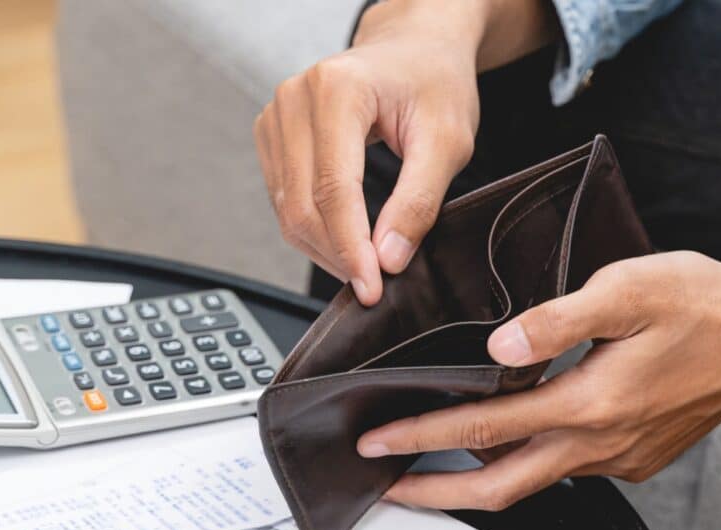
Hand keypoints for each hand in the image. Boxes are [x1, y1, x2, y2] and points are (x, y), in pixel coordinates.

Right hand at [254, 0, 556, 304]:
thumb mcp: (448, 142)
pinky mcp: (272, 135)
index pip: (334, 190)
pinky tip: (344, 241)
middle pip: (302, 205)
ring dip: (324, 249)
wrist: (413, 50)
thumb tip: (389, 258)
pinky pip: (283, 200)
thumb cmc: (434, 83)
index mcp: (337, 89)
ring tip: (364, 265)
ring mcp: (276, 115)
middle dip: (338, 255)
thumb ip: (419, 201)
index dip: (351, 248)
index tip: (372, 287)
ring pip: (287, 209)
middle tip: (373, 285)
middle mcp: (294, 98)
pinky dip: (312, 231)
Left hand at [357, 251, 720, 509]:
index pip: (486, 427)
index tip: (381, 441)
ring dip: (477, 476)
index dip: (425, 435)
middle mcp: (600, 443)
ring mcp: (618, 457)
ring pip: (532, 481)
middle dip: (436, 492)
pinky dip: (525, 460)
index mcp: (590, 402)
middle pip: (499, 487)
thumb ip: (558, 320)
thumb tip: (501, 346)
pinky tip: (510, 436)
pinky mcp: (633, 457)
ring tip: (435, 461)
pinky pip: (565, 469)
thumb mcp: (629, 291)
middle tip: (389, 484)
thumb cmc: (705, 306)